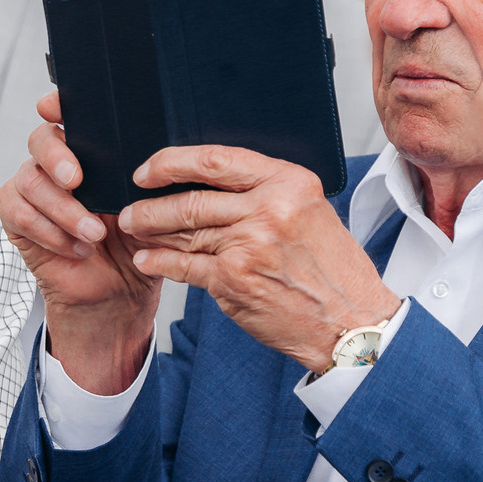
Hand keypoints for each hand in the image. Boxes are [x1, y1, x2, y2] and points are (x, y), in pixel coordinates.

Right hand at [0, 91, 159, 394]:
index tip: (54, 106)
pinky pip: (19, 214)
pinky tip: (77, 249)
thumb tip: (162, 152)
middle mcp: (57, 163)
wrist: (120, 291)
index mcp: (89, 150)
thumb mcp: (153, 203)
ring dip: (63, 210)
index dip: (56, 104)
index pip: (66, 114)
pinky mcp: (18, 219)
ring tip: (94, 235)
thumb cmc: (138, 242)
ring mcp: (34, 190)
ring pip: (30, 181)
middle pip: (40, 140)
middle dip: (56, 157)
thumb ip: (149, 174)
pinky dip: (50, 233)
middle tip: (76, 179)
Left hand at [117, 146, 399, 371]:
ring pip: (184, 232)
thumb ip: (266, 194)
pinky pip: (184, 267)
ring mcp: (248, 246)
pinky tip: (147, 259)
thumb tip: (211, 184)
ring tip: (133, 230)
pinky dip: (160, 262)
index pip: (216, 160)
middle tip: (131, 208)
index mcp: (289, 183)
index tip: (150, 169)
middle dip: (151, 204)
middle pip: (192, 198)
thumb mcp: (310, 212)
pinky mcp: (233, 281)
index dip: (173, 162)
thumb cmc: (333, 270)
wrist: (351, 321)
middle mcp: (268, 209)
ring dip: (150, 232)